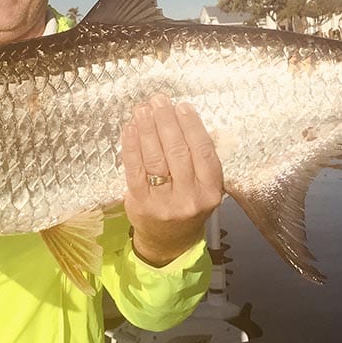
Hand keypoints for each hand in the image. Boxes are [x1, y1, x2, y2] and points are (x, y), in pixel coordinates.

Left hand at [121, 94, 223, 266]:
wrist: (170, 242)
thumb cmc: (188, 204)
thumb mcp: (204, 186)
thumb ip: (200, 158)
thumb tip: (186, 118)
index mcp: (211, 190)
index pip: (203, 152)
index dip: (192, 126)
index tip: (182, 106)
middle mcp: (190, 197)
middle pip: (178, 152)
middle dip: (166, 121)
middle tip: (158, 100)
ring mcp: (165, 202)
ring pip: (156, 158)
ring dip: (148, 129)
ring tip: (143, 109)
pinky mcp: (141, 204)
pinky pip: (135, 170)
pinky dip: (131, 146)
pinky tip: (130, 129)